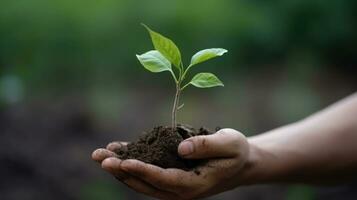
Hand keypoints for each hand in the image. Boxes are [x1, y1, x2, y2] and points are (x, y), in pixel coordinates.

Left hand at [92, 128, 250, 199]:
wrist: (239, 163)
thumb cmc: (236, 152)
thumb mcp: (230, 144)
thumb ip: (207, 145)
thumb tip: (181, 149)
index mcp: (194, 185)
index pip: (163, 179)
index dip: (142, 170)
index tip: (123, 162)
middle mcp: (179, 190)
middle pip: (145, 183)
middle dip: (121, 170)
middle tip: (100, 158)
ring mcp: (172, 185)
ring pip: (140, 179)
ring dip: (120, 167)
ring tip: (99, 154)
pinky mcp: (169, 175)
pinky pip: (146, 170)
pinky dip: (130, 161)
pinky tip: (116, 150)